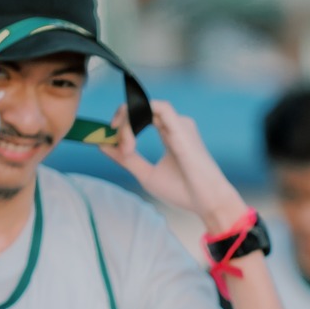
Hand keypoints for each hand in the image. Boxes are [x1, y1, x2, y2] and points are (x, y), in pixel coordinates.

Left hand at [101, 99, 245, 231]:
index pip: (140, 115)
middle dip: (120, 122)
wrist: (207, 202)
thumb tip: (102, 144)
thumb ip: (125, 158)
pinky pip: (153, 107)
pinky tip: (130, 140)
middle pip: (139, 108)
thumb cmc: (183, 191)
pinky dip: (135, 119)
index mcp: (170, 133)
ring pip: (143, 106)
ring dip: (126, 123)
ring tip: (125, 148)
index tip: (111, 145)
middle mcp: (175, 124)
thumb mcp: (146, 174)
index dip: (121, 126)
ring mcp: (179, 123)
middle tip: (111, 143)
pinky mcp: (180, 126)